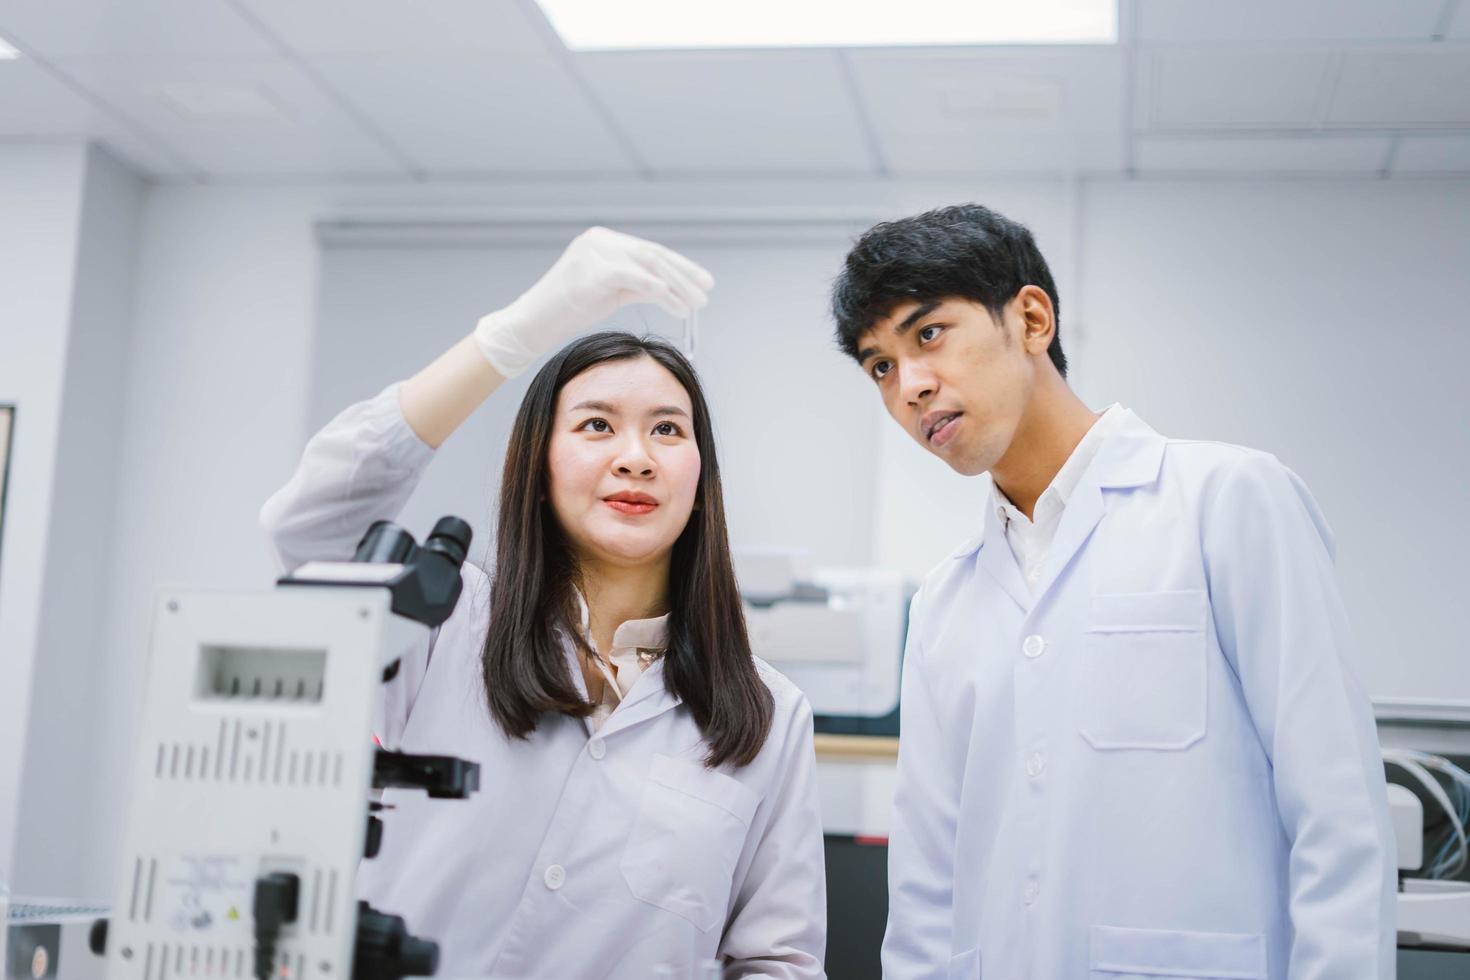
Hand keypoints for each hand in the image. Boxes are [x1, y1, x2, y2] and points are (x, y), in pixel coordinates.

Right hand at [472, 227, 713, 377]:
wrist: (531, 325)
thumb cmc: (566, 313)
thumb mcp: (608, 293)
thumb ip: (635, 284)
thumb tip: (668, 288)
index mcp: (603, 241)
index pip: (650, 251)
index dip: (680, 266)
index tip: (703, 282)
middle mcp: (600, 240)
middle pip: (653, 254)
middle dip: (684, 275)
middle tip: (707, 292)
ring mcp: (594, 252)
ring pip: (649, 264)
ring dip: (678, 286)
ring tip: (697, 304)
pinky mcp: (593, 271)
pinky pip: (636, 278)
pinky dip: (660, 291)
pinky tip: (677, 305)